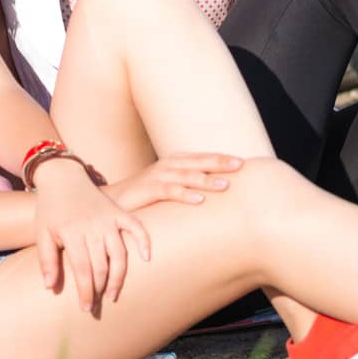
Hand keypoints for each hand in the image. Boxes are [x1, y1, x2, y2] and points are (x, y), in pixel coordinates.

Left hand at [32, 160, 149, 312]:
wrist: (63, 177)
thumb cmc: (50, 209)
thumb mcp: (42, 233)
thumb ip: (46, 260)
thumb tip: (50, 288)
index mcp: (73, 233)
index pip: (83, 270)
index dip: (86, 291)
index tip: (86, 308)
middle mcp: (93, 227)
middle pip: (102, 266)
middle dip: (100, 289)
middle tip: (98, 306)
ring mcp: (108, 219)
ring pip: (119, 253)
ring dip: (118, 277)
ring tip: (113, 293)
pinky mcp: (119, 212)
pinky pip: (136, 226)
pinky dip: (143, 240)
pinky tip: (146, 257)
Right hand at [103, 153, 244, 211]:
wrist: (114, 200)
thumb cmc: (145, 195)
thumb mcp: (170, 187)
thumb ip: (189, 186)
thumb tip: (215, 191)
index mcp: (175, 162)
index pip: (202, 158)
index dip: (222, 158)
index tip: (243, 162)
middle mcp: (168, 165)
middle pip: (198, 162)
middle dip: (220, 163)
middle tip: (241, 166)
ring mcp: (157, 176)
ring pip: (186, 176)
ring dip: (206, 180)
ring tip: (225, 185)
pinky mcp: (147, 190)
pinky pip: (168, 191)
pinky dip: (184, 194)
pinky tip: (198, 200)